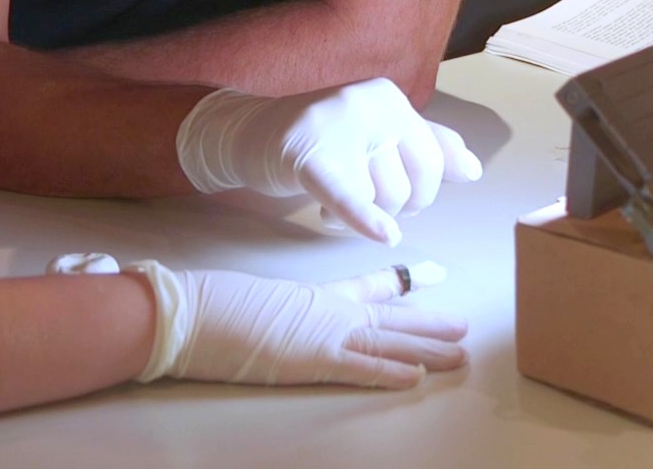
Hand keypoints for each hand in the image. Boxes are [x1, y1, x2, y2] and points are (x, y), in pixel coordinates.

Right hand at [51, 254, 467, 387]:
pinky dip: (390, 371)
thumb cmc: (207, 305)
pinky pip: (361, 367)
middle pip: (388, 315)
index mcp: (311, 295)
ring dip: (426, 349)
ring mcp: (321, 333)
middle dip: (428, 322)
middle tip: (464, 326)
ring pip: (387, 340)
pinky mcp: (312, 359)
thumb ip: (271, 308)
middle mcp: (325, 310)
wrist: (188, 311)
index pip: (365, 287)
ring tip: (459, 353)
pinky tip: (417, 376)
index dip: (400, 284)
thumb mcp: (251, 300)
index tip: (427, 276)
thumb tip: (271, 313)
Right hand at [174, 78, 482, 243]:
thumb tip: (474, 169)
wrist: (251, 135)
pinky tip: (384, 235)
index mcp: (389, 98)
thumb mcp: (377, 135)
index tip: (402, 199)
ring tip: (334, 206)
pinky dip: (364, 216)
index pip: (434, 160)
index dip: (422, 191)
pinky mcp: (305, 154)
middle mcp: (367, 103)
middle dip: (392, 208)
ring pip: (380, 197)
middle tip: (363, 203)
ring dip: (359, 218)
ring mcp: (335, 124)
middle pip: (411, 185)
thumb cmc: (321, 141)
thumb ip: (426, 146)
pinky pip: (347, 191)